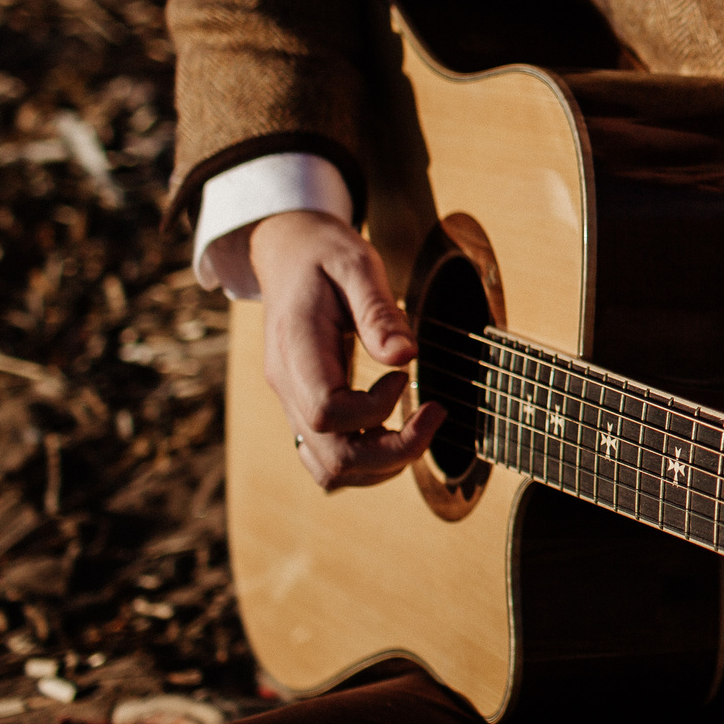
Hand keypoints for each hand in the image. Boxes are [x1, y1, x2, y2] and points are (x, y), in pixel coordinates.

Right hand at [248, 210, 440, 490]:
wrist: (288, 253)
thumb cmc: (326, 256)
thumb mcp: (356, 264)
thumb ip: (379, 311)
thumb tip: (406, 356)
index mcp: (296, 349)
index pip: (326, 412)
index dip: (374, 409)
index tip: (403, 377)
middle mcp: (287, 386)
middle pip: (331, 457)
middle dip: (392, 452)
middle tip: (435, 414)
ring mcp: (292, 402)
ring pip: (328, 469)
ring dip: (380, 464)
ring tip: (420, 425)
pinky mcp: (305, 408)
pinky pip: (327, 458)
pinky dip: (364, 460)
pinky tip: (394, 429)